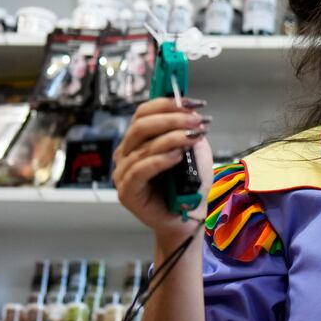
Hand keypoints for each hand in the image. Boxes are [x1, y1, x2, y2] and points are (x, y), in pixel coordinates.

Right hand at [113, 97, 214, 245]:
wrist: (190, 216)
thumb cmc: (189, 183)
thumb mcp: (192, 148)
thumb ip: (187, 128)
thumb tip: (188, 108)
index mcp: (137, 140)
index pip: (143, 112)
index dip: (167, 104)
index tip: (194, 104)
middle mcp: (125, 153)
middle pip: (141, 126)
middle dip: (172, 120)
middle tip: (197, 121)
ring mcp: (123, 173)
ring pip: (143, 146)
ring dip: (172, 137)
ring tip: (193, 137)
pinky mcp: (126, 192)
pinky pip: (140, 170)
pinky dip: (160, 160)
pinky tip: (177, 156)